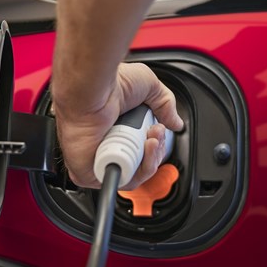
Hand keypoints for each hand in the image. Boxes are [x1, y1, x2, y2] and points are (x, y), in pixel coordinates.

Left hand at [53, 63, 183, 188]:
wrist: (93, 90)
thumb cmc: (111, 84)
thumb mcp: (149, 86)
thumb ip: (165, 104)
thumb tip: (176, 124)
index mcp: (116, 128)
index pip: (141, 149)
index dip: (156, 144)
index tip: (160, 128)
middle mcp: (106, 144)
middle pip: (141, 164)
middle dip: (156, 151)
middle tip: (157, 132)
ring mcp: (98, 160)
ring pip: (134, 175)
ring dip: (151, 160)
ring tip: (151, 139)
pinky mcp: (90, 173)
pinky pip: (121, 181)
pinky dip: (137, 171)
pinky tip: (141, 151)